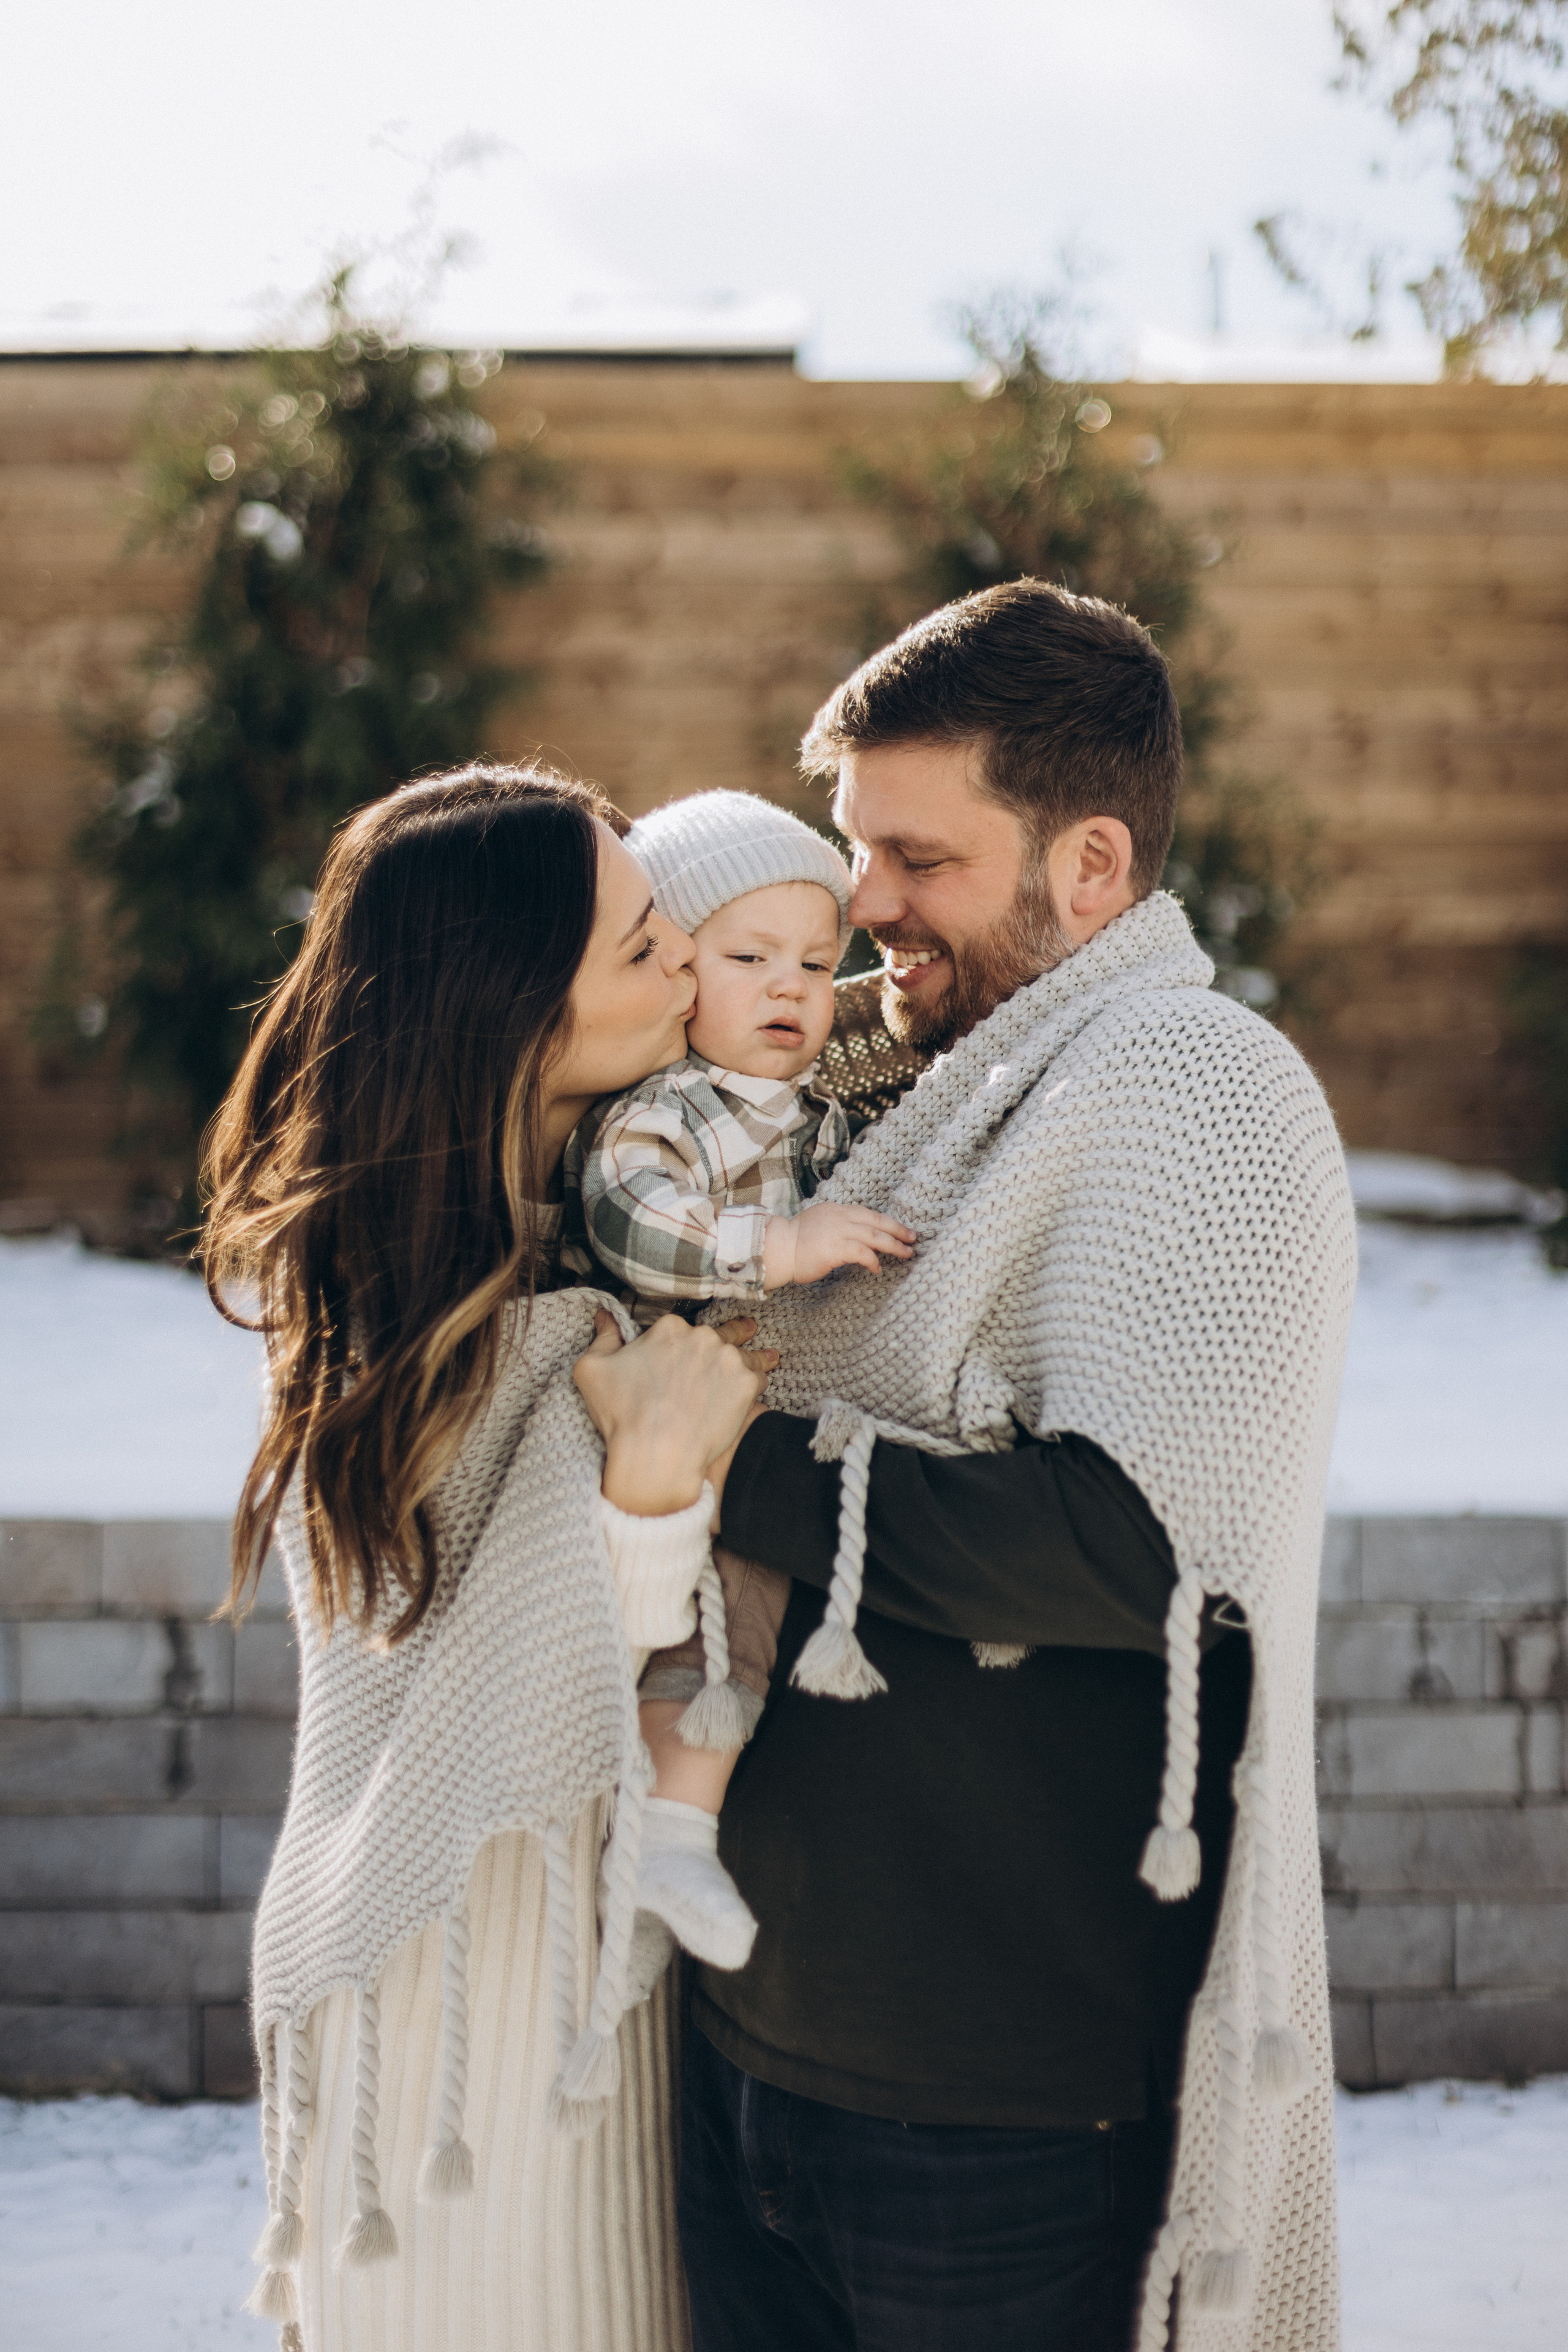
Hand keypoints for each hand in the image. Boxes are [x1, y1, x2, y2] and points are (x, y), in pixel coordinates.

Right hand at [574, 1310, 777, 1516]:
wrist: (656, 1456)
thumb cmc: (622, 1416)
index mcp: (668, 1329)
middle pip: (717, 1334)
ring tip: (768, 1356)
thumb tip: (603, 1315)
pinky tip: (764, 1381)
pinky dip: (758, 1381)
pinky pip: (758, 1378)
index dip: (679, 1344)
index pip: (679, 1328)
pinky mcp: (746, 1385)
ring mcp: (727, 1359)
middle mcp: (701, 1336)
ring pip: (744, 1352)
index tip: (683, 1353)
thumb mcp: (592, 1370)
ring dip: (754, 1354)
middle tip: (742, 1334)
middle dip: (727, 1336)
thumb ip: (603, 1337)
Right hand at [763, 1201, 915, 1288]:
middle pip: (878, 1222)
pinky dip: (874, 1261)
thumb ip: (837, 1225)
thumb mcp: (818, 1223)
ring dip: (894, 1246)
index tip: (902, 1230)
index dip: (889, 1222)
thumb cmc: (795, 1242)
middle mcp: (840, 1217)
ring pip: (875, 1237)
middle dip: (899, 1231)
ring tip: (906, 1254)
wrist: (778, 1248)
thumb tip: (854, 1236)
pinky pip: (863, 1253)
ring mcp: (839, 1231)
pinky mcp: (836, 1248)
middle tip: (913, 1239)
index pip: (869, 1214)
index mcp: (836, 1209)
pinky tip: (877, 1269)